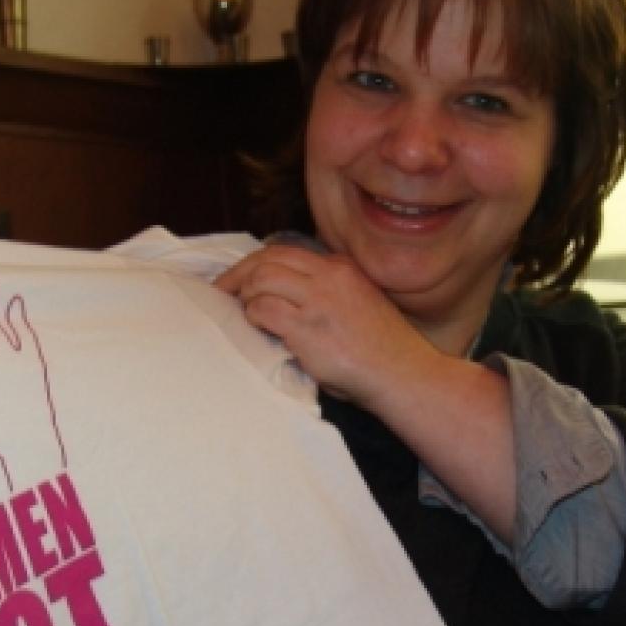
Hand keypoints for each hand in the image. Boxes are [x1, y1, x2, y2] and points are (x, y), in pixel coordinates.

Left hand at [214, 245, 437, 409]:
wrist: (403, 374)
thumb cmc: (382, 350)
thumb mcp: (358, 303)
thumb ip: (327, 293)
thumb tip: (283, 297)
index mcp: (341, 268)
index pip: (286, 252)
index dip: (256, 264)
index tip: (241, 278)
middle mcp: (329, 276)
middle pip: (268, 259)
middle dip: (238, 274)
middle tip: (222, 292)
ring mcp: (318, 300)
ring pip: (261, 278)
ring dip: (243, 295)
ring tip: (238, 312)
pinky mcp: (307, 327)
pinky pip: (263, 310)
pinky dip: (252, 316)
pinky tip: (255, 327)